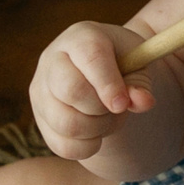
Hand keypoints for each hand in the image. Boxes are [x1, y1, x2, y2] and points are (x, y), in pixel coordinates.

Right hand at [31, 21, 154, 160]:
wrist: (100, 77)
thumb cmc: (121, 64)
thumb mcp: (138, 65)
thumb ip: (141, 83)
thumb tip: (143, 102)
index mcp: (80, 37)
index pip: (90, 57)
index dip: (108, 84)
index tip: (122, 104)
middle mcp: (52, 60)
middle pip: (71, 90)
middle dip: (102, 108)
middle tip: (117, 108)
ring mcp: (41, 91)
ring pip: (66, 123)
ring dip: (97, 129)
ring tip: (108, 118)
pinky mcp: (40, 119)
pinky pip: (62, 145)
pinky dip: (87, 147)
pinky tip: (96, 133)